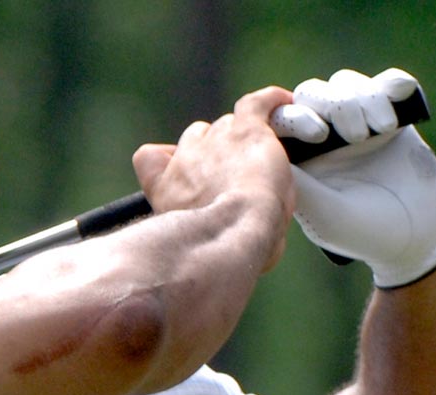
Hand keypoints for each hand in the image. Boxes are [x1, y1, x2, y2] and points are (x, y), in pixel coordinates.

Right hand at [133, 86, 294, 269]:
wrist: (231, 231)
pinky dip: (272, 101)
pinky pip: (257, 103)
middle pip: (197, 139)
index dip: (168, 162)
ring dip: (242, 137)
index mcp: (165, 188)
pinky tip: (285, 104)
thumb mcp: (196, 247)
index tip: (182, 172)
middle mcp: (185, 159)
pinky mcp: (247, 129)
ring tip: (266, 156)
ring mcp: (216, 140)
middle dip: (215, 153)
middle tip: (239, 176)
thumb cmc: (217, 252)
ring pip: (228, 125)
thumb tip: (238, 241)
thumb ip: (204, 231)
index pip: (149, 158)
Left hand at [272, 69, 435, 287]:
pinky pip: (388, 82)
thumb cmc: (361, 231)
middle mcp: (322, 136)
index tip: (317, 136)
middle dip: (334, 106)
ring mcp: (357, 123)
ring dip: (363, 99)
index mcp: (296, 156)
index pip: (282, 118)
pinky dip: (394, 84)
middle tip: (355, 137)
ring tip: (380, 130)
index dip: (295, 115)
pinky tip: (399, 100)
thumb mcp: (322, 210)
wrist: (414, 237)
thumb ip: (298, 178)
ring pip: (346, 84)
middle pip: (312, 94)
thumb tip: (266, 146)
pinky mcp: (392, 116)